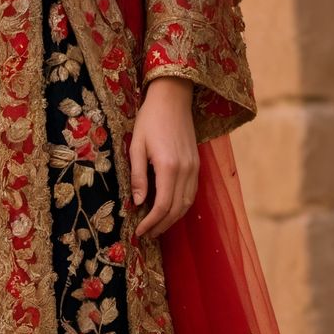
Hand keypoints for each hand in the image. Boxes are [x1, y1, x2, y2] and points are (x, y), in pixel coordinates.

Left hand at [128, 76, 196, 239]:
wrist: (173, 98)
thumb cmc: (150, 120)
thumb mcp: (136, 146)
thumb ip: (137, 176)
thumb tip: (137, 203)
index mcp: (168, 167)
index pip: (162, 206)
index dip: (151, 223)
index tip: (139, 231)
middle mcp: (185, 170)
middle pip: (177, 209)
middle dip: (162, 226)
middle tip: (147, 235)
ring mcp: (194, 168)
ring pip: (187, 204)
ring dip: (173, 219)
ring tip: (157, 227)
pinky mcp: (197, 164)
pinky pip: (192, 193)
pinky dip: (181, 206)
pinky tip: (169, 210)